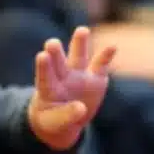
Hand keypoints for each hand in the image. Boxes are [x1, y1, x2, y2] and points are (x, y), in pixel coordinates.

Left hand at [29, 26, 116, 149]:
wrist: (65, 120)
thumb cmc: (53, 119)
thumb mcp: (56, 122)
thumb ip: (67, 115)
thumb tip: (81, 108)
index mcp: (48, 89)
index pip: (45, 77)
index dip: (44, 67)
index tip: (42, 55)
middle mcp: (62, 77)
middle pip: (58, 62)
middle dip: (56, 53)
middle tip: (51, 43)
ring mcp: (79, 75)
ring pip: (78, 57)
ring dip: (80, 43)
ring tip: (82, 30)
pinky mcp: (95, 78)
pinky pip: (101, 65)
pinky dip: (106, 55)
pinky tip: (112, 46)